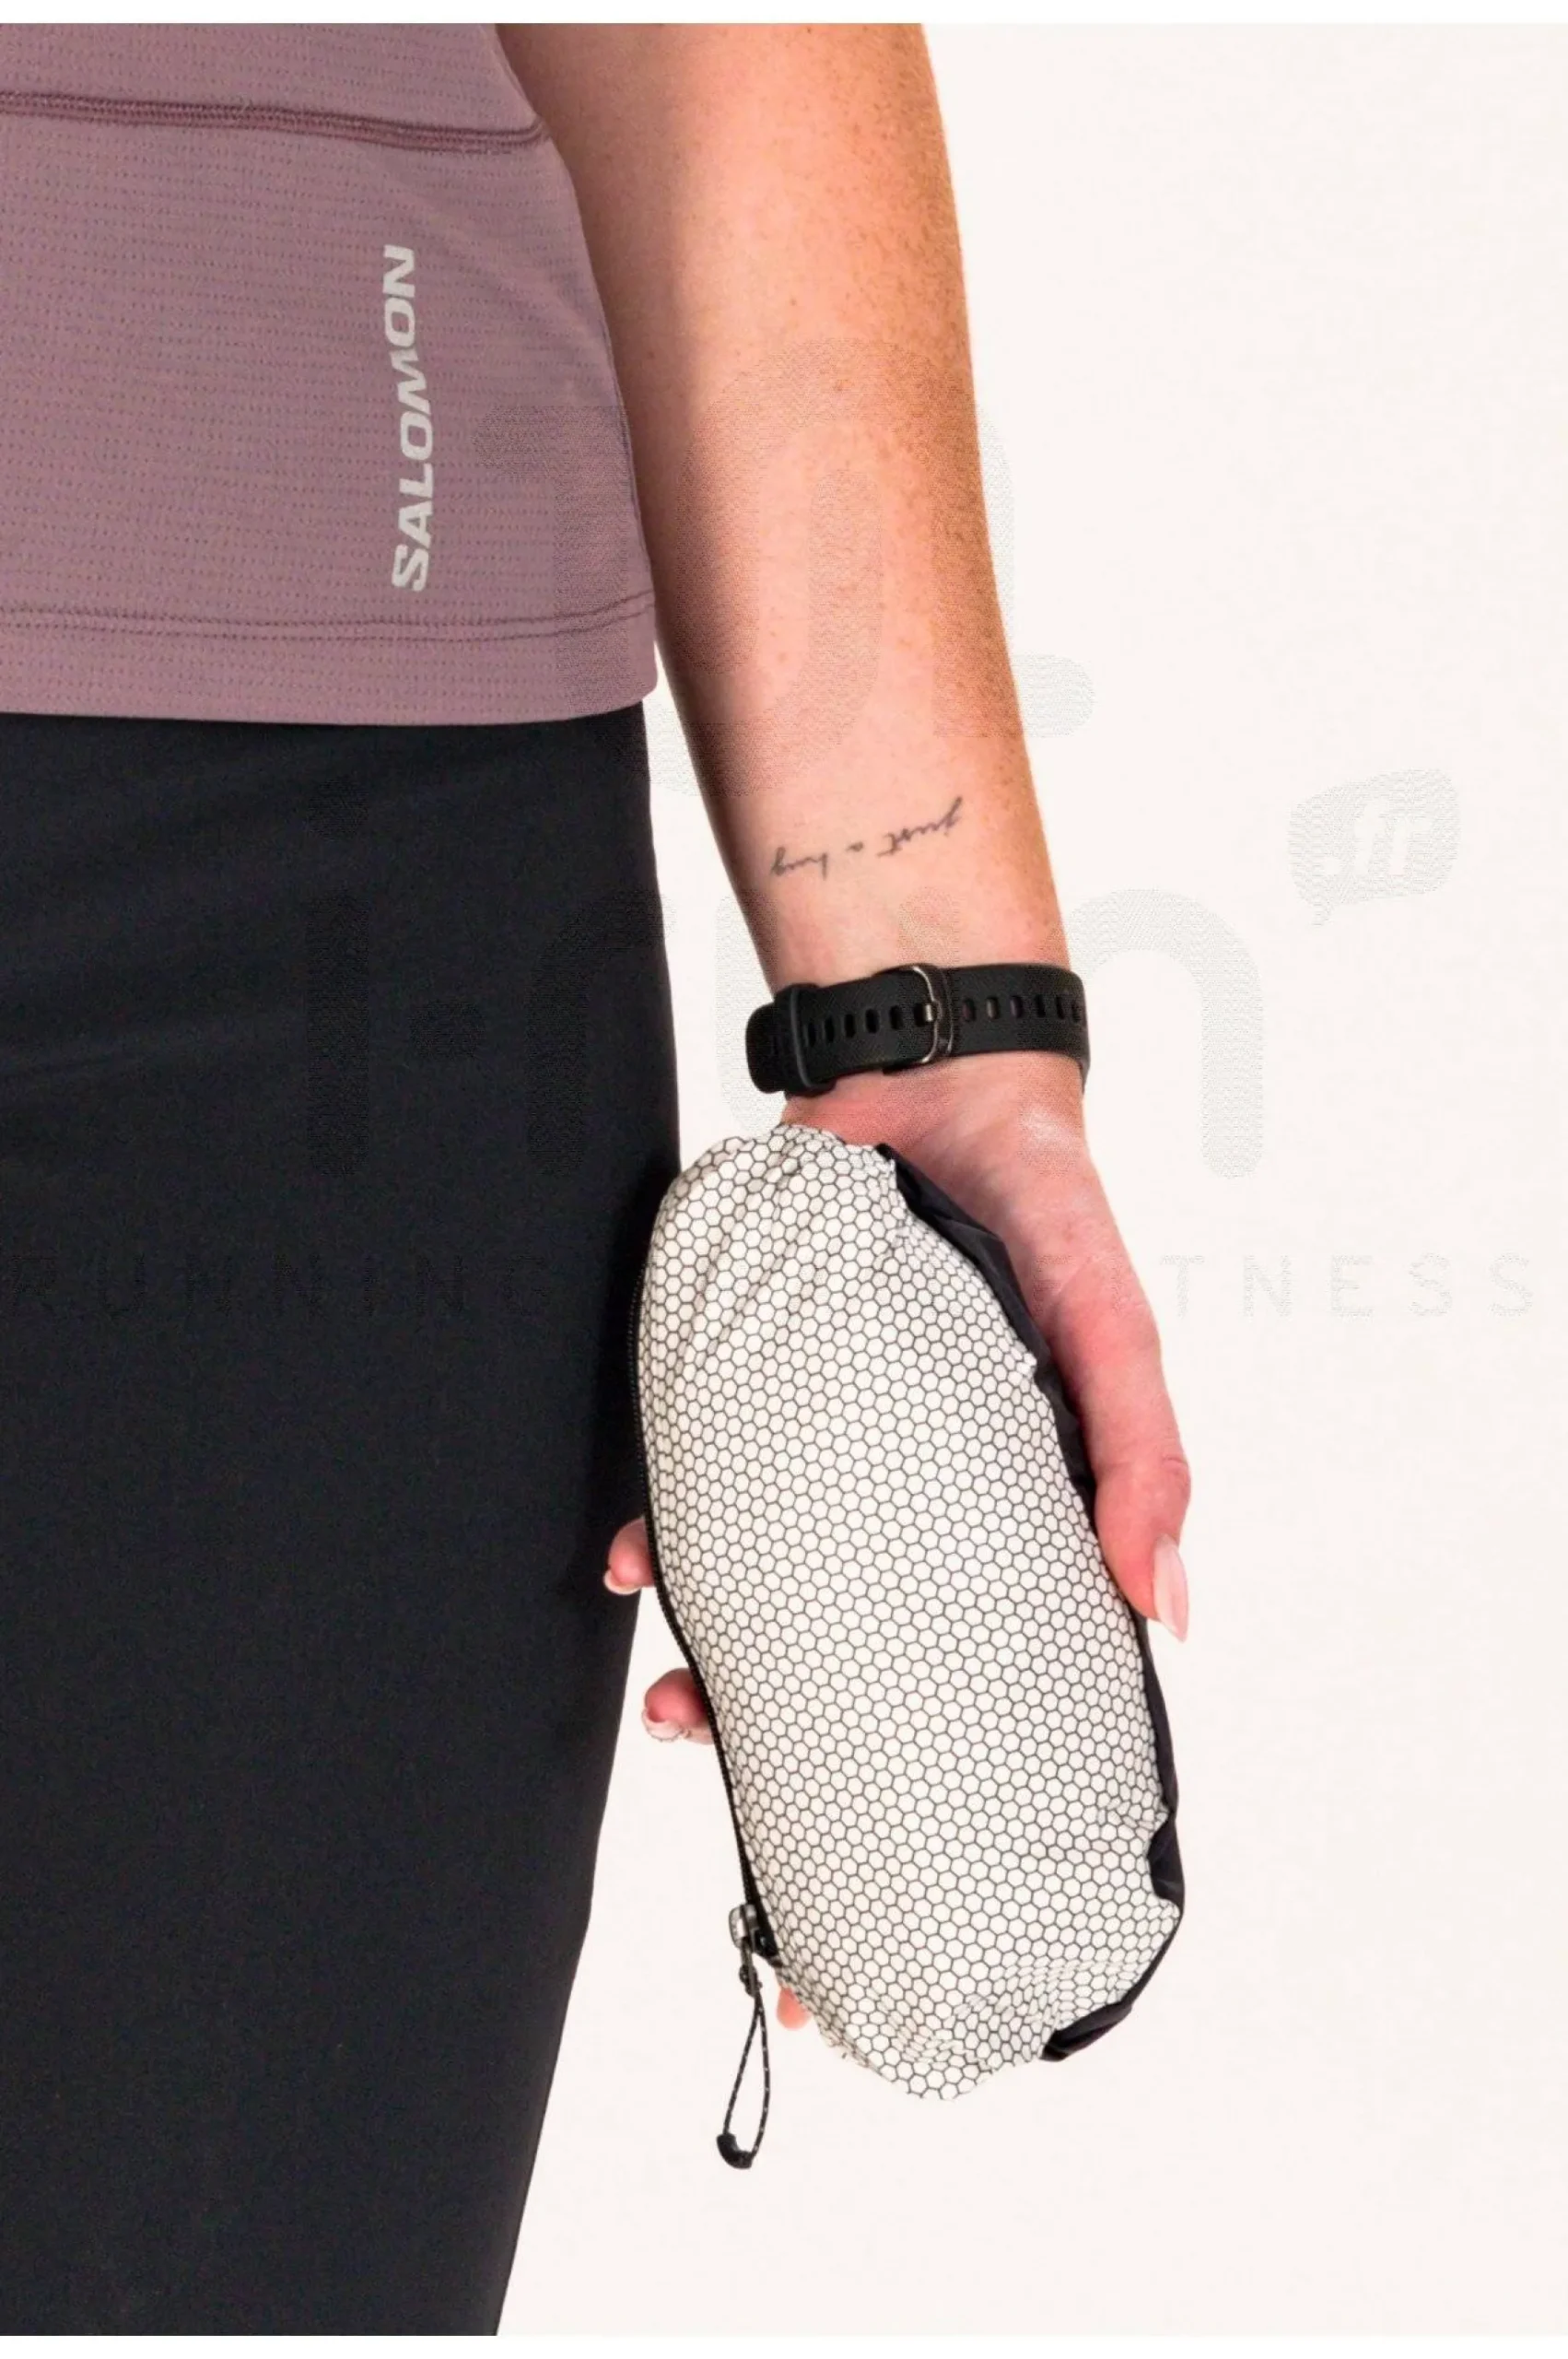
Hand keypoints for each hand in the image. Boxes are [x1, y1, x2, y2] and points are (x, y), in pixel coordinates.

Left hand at [602, 1052, 1191, 2029]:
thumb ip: (1146, 1458)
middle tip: (739, 1806)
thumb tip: (1167, 1610)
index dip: (952, 1776)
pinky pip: (694, 1479)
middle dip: (793, 1744)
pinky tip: (631, 1558)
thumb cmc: (1049, 1212)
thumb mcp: (1113, 1334)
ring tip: (676, 1708)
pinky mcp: (751, 1387)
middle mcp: (911, 1494)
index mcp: (1007, 1510)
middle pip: (851, 1647)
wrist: (935, 1074)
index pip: (988, 1664)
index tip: (886, 1872)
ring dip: (712, 1658)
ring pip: (758, 1587)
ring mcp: (824, 1446)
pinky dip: (661, 1527)